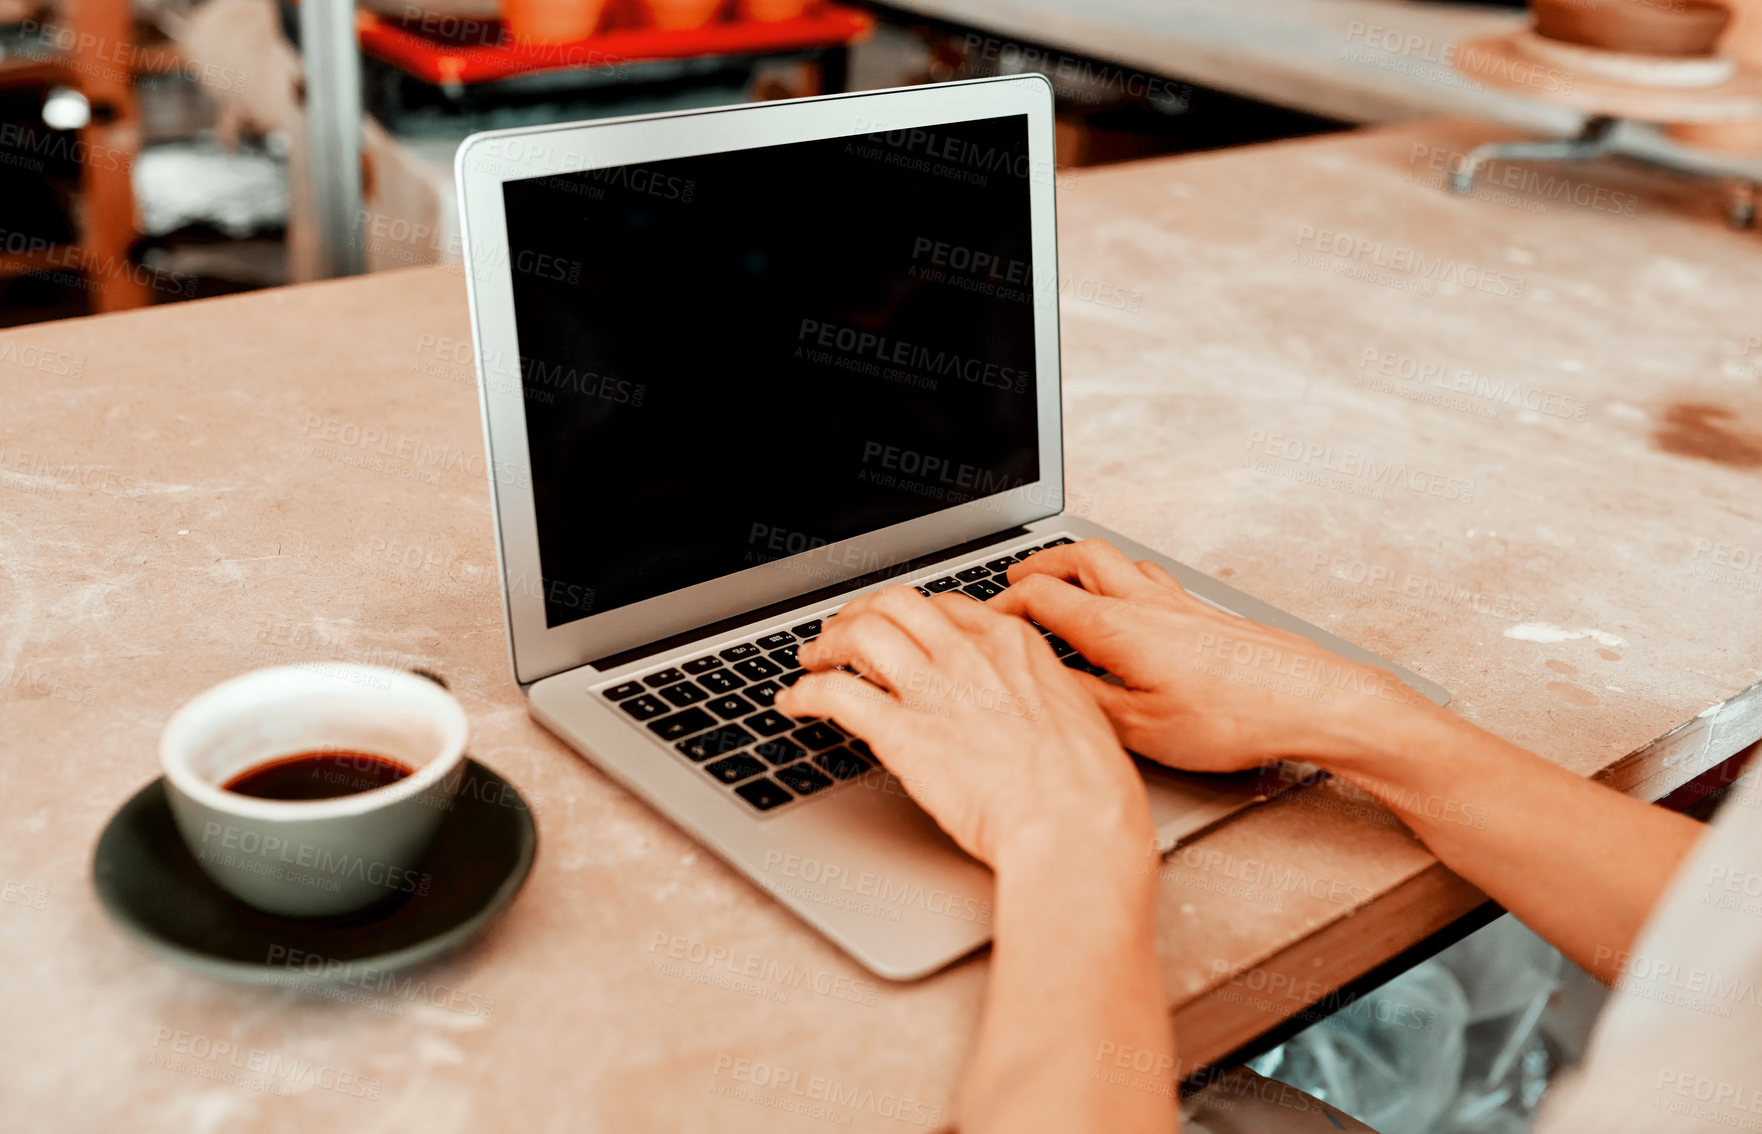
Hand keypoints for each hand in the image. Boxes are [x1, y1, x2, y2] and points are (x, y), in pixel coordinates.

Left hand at [775, 584, 1154, 869]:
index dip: (908, 614)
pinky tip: (792, 703)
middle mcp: (969, 655)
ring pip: (859, 633)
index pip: (944, 606)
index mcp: (1014, 645)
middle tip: (841, 632)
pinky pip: (835, 694)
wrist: (1075, 825)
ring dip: (825, 643)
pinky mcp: (903, 733)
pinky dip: (804, 692)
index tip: (896, 628)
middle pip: (895, 605)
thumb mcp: (1075, 716)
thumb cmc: (1088, 788)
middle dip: (859, 612)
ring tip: (810, 660)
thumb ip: (1035, 696)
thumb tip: (1020, 707)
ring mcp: (934, 689)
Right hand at [990, 539, 1426, 773]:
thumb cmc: (1233, 719)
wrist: (1311, 700)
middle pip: (1079, 558)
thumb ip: (1084, 704)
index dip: (1001, 604)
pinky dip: (1123, 578)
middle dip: (1040, 564)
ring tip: (1064, 579)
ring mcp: (1179, 603)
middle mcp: (1145, 604)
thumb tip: (1042, 688)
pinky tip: (1133, 600)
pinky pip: (1152, 579)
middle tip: (1014, 578)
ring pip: (1117, 561)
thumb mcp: (1141, 729)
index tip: (981, 619)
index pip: (1041, 598)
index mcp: (1117, 629)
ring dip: (1082, 563)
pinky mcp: (1206, 614)